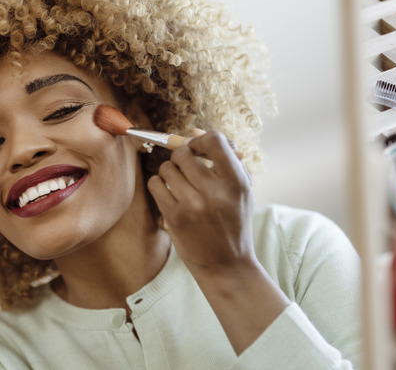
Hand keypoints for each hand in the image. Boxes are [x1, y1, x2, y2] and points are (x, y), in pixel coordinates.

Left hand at [147, 130, 254, 276]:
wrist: (227, 264)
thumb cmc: (234, 220)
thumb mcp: (240, 189)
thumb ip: (223, 158)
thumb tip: (193, 131)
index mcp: (236, 181)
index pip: (214, 140)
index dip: (201, 140)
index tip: (198, 149)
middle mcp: (215, 191)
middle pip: (184, 153)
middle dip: (182, 156)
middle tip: (187, 168)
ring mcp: (193, 205)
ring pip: (167, 168)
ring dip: (170, 172)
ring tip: (180, 185)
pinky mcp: (175, 217)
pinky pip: (156, 185)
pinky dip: (160, 186)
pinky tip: (170, 195)